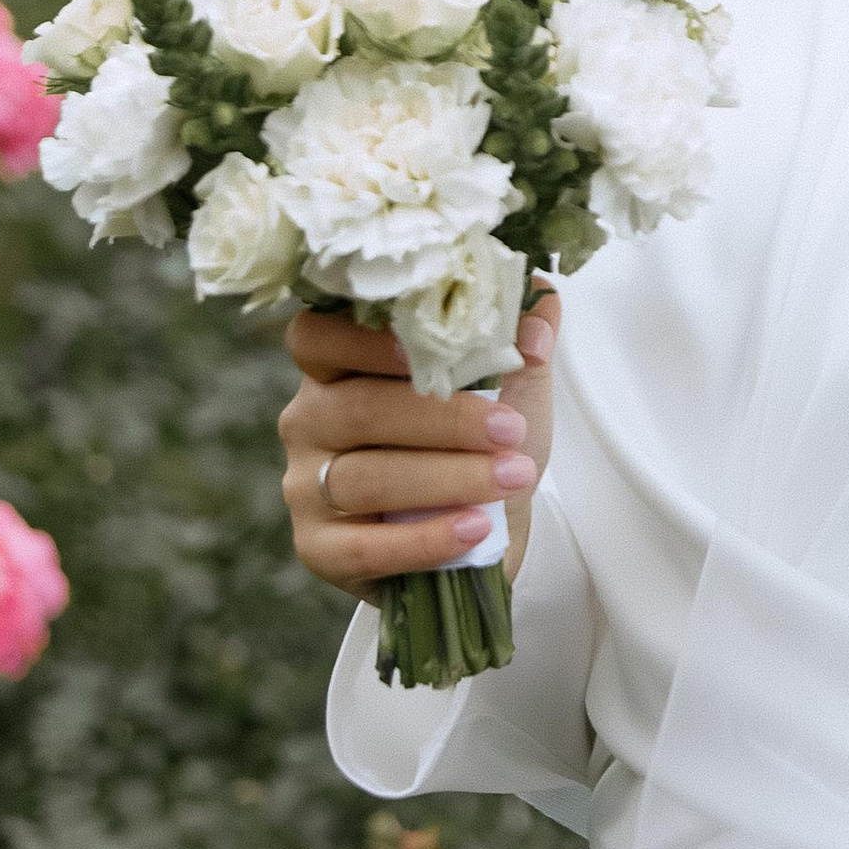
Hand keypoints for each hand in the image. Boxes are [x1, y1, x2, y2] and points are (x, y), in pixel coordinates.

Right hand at [277, 288, 560, 596]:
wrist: (486, 528)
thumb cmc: (481, 444)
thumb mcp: (509, 387)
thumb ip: (516, 339)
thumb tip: (542, 299)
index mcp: (337, 368)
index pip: (315, 337)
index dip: (361, 340)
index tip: (426, 347)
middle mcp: (309, 421)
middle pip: (356, 409)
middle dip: (443, 419)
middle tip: (511, 429)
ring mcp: (305, 487)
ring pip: (364, 478)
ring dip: (445, 478)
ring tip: (513, 476)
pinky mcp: (318, 548)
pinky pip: (363, 546)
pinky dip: (424, 539)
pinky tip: (475, 528)